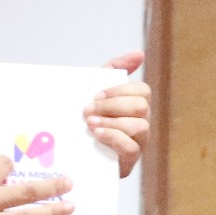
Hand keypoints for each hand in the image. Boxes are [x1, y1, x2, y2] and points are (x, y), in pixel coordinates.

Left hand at [84, 52, 149, 174]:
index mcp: (136, 105)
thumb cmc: (90, 117)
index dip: (119, 90)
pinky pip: (131, 147)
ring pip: (140, 126)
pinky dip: (112, 137)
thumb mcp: (98, 91)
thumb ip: (116, 69)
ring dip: (112, 122)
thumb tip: (139, 53)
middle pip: (141, 107)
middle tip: (88, 110)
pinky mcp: (130, 161)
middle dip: (112, 106)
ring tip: (89, 123)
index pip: (142, 90)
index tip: (96, 95)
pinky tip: (96, 134)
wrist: (73, 153)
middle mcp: (142, 123)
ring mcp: (138, 143)